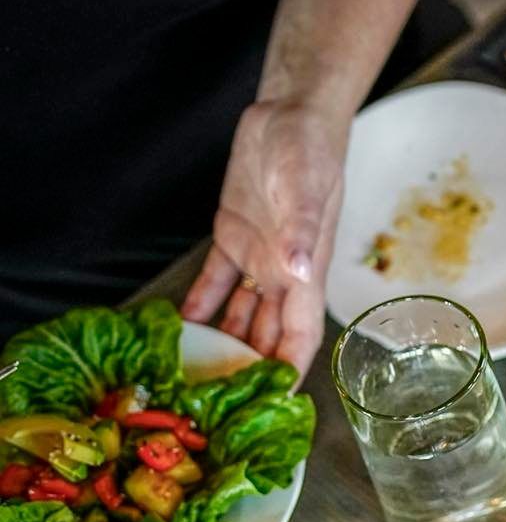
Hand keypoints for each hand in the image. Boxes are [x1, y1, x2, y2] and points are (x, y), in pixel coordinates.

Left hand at [183, 99, 347, 378]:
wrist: (291, 116)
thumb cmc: (309, 152)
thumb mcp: (306, 190)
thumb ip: (300, 231)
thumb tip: (297, 271)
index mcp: (305, 271)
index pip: (300, 335)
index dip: (288, 370)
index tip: (272, 405)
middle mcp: (283, 273)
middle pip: (267, 334)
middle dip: (249, 368)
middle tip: (219, 402)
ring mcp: (258, 257)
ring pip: (241, 315)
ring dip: (223, 343)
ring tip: (195, 373)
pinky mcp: (234, 237)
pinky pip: (216, 282)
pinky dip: (201, 305)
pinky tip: (181, 327)